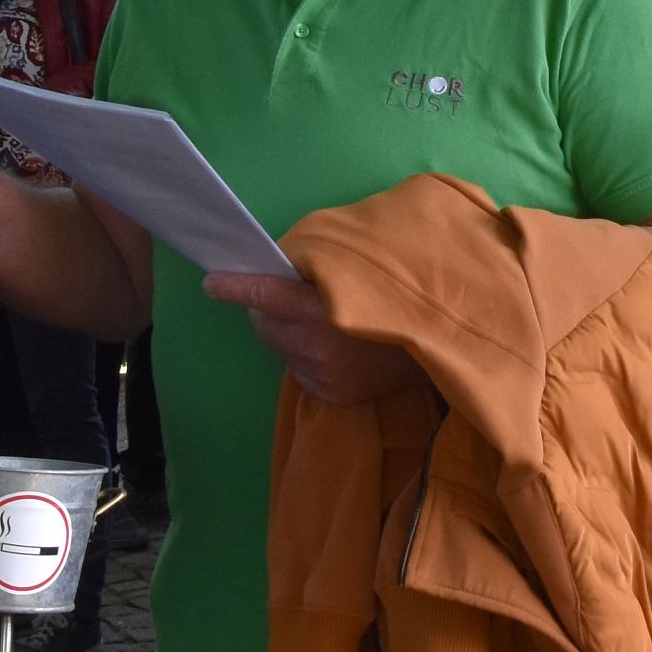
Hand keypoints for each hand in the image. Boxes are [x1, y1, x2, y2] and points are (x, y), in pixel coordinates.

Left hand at [204, 267, 424, 405]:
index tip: (212, 282)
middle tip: (292, 299)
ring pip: (281, 347)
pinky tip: (337, 349)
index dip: (236, 286)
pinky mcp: (330, 392)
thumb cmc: (396, 295)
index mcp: (320, 307)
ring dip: (290, 333)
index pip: (266, 293)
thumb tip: (279, 260)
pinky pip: (300, 369)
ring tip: (325, 325)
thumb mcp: (359, 266)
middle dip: (269, 309)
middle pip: (264, 323)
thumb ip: (319, 264)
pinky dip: (307, 357)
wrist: (439, 343)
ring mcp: (322, 373)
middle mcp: (315, 344)